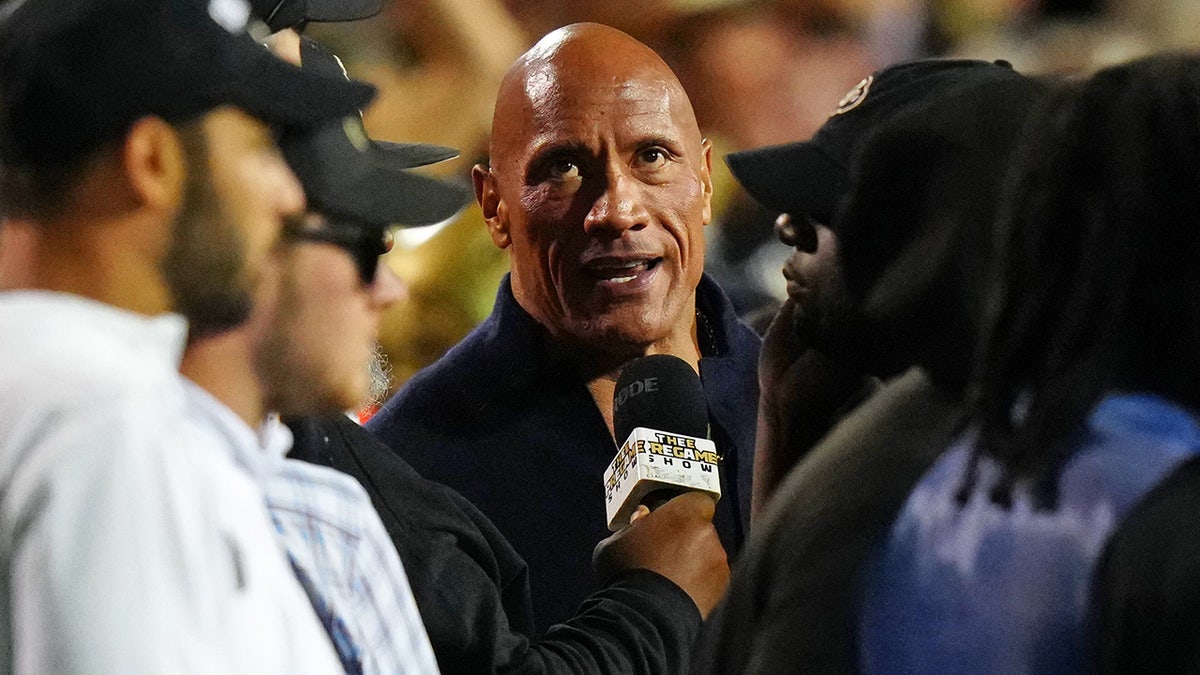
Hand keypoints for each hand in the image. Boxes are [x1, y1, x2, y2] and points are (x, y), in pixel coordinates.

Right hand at [593, 492, 728, 617]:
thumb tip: (640, 520)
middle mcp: (707, 533)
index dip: (682, 509)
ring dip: (692, 560)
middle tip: (662, 551)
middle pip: (699, 528)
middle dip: (684, 536)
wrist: (646, 616)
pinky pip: (710, 577)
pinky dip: (699, 582)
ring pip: (706, 553)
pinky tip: (677, 591)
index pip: (695, 499)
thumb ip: (631, 526)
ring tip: (667, 578)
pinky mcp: (722, 586)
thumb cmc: (628, 573)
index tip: (667, 520)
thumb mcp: (615, 542)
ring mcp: (718, 561)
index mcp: (684, 512)